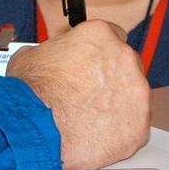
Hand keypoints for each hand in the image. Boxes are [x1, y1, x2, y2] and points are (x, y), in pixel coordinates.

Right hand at [7, 20, 150, 169]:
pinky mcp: (138, 126)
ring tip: (89, 117)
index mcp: (99, 36)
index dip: (98, 52)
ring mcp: (136, 94)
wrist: (36, 129)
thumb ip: (51, 52)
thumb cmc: (32, 94)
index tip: (90, 64)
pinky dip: (119, 131)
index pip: (111, 36)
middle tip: (88, 93)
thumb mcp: (30, 56)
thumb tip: (48, 58)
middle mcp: (124, 59)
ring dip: (116, 105)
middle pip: (125, 66)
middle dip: (110, 78)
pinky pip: (134, 127)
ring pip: (133, 97)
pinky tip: (97, 134)